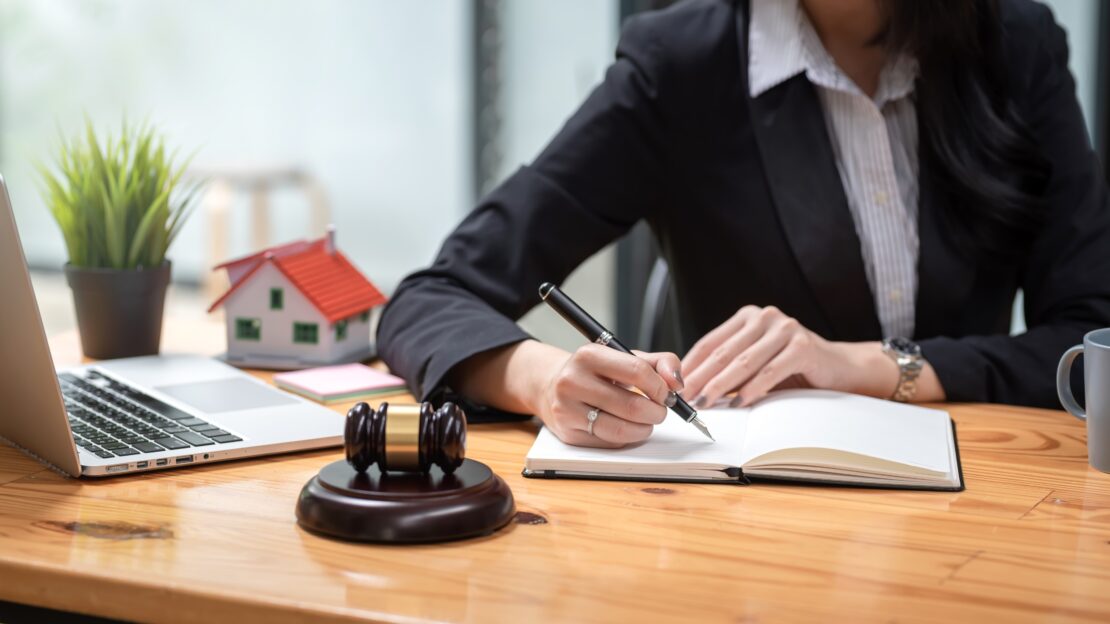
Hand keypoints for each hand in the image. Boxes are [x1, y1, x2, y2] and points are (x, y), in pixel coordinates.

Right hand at [534, 344, 683, 447]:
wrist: (551, 386)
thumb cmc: (595, 372)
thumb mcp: (624, 357)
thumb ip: (659, 363)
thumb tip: (676, 383)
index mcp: (589, 355)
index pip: (637, 371)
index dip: (660, 387)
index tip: (665, 394)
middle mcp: (573, 381)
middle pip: (632, 406)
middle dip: (656, 412)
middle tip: (659, 411)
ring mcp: (567, 409)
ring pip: (622, 429)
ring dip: (645, 429)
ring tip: (646, 421)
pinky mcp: (568, 433)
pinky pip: (610, 442)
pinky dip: (627, 437)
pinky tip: (625, 427)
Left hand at [680, 306, 897, 407]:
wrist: (840, 369)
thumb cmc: (793, 369)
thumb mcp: (756, 364)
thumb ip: (730, 368)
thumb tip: (691, 388)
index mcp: (749, 317)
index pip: (711, 342)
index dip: (691, 365)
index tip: (675, 385)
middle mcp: (765, 317)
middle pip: (724, 352)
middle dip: (702, 378)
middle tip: (685, 398)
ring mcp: (785, 328)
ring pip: (744, 361)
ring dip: (722, 385)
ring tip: (706, 403)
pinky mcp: (803, 345)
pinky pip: (770, 371)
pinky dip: (753, 389)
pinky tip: (741, 402)